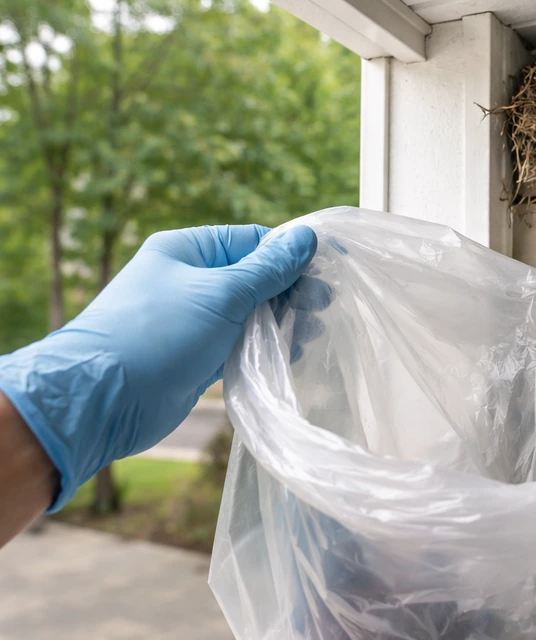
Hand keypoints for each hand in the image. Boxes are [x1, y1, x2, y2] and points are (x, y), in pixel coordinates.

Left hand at [0, 224, 316, 509]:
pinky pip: (238, 343)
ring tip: (308, 336)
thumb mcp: (222, 294)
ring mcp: (191, 320)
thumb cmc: (159, 335)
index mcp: (187, 250)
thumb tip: (307, 237)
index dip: (293, 256)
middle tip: (322, 311)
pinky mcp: (195, 356)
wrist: (101, 401)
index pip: (253, 241)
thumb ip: (269, 269)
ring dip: (280, 323)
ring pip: (249, 313)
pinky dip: (262, 347)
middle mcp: (189, 280)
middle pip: (255, 277)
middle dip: (290, 292)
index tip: (330, 273)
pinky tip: (288, 356)